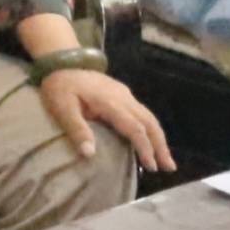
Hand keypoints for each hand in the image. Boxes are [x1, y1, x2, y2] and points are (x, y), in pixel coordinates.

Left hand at [37, 69, 177, 171]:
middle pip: (149, 122)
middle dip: (161, 145)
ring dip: (159, 138)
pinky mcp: (122, 94)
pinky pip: (142, 112)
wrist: (62, 61)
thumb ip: (77, 130)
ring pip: (149, 116)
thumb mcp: (62, 109)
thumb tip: (90, 155)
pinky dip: (150, 129)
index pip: (135, 128)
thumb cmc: (60, 87)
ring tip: (166, 159)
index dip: (145, 148)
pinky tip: (151, 140)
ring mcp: (124, 94)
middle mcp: (123, 97)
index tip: (151, 167)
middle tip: (169, 167)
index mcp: (110, 102)